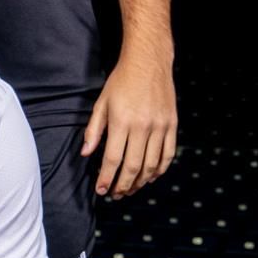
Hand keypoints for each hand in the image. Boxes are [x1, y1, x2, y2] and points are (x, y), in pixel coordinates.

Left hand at [81, 48, 176, 197]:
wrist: (149, 62)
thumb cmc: (121, 82)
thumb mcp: (101, 103)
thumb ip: (94, 130)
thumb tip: (86, 154)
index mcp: (122, 121)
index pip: (112, 159)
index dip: (106, 178)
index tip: (102, 190)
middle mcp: (143, 126)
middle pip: (133, 166)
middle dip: (123, 185)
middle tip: (116, 194)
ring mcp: (160, 126)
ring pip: (152, 164)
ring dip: (141, 181)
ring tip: (131, 189)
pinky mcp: (172, 124)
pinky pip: (168, 154)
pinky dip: (160, 169)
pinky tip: (151, 177)